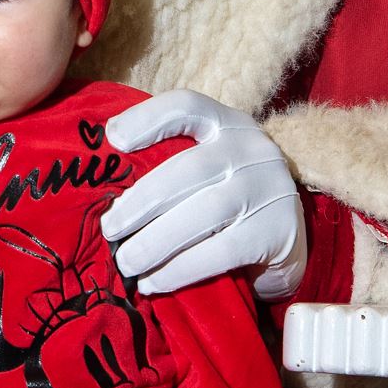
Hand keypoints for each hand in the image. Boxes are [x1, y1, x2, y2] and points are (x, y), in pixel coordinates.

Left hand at [102, 90, 306, 301]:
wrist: (286, 242)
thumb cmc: (225, 203)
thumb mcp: (204, 170)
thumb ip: (166, 164)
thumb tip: (102, 191)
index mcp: (226, 125)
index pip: (187, 106)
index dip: (147, 118)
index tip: (113, 140)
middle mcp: (252, 149)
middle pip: (188, 169)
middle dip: (141, 202)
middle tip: (109, 230)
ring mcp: (270, 188)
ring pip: (204, 213)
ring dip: (156, 242)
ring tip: (127, 263)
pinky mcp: (279, 231)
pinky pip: (222, 252)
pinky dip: (181, 269)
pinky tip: (155, 281)